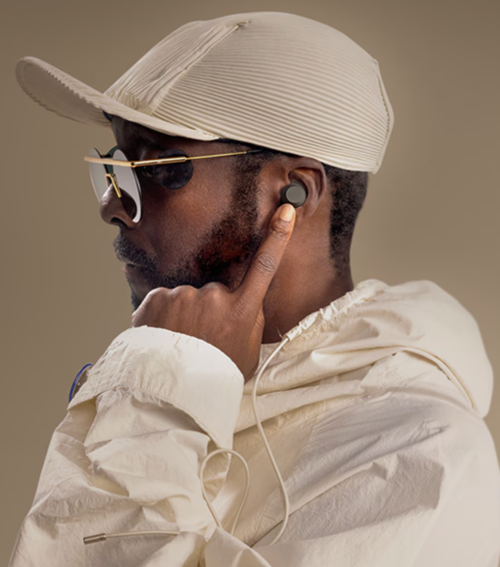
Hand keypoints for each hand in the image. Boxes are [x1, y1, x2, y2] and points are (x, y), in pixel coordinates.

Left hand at [130, 204, 295, 380]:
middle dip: (208, 311)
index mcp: (241, 310)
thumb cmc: (213, 377)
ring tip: (179, 345)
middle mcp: (215, 297)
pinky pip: (163, 302)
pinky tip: (162, 338)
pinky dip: (161, 317)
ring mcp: (185, 296)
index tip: (284, 210)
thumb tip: (247, 303)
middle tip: (200, 341)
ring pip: (187, 299)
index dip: (277, 237)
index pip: (264, 267)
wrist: (170, 395)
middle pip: (215, 293)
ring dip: (182, 316)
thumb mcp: (246, 355)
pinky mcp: (157, 298)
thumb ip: (250, 324)